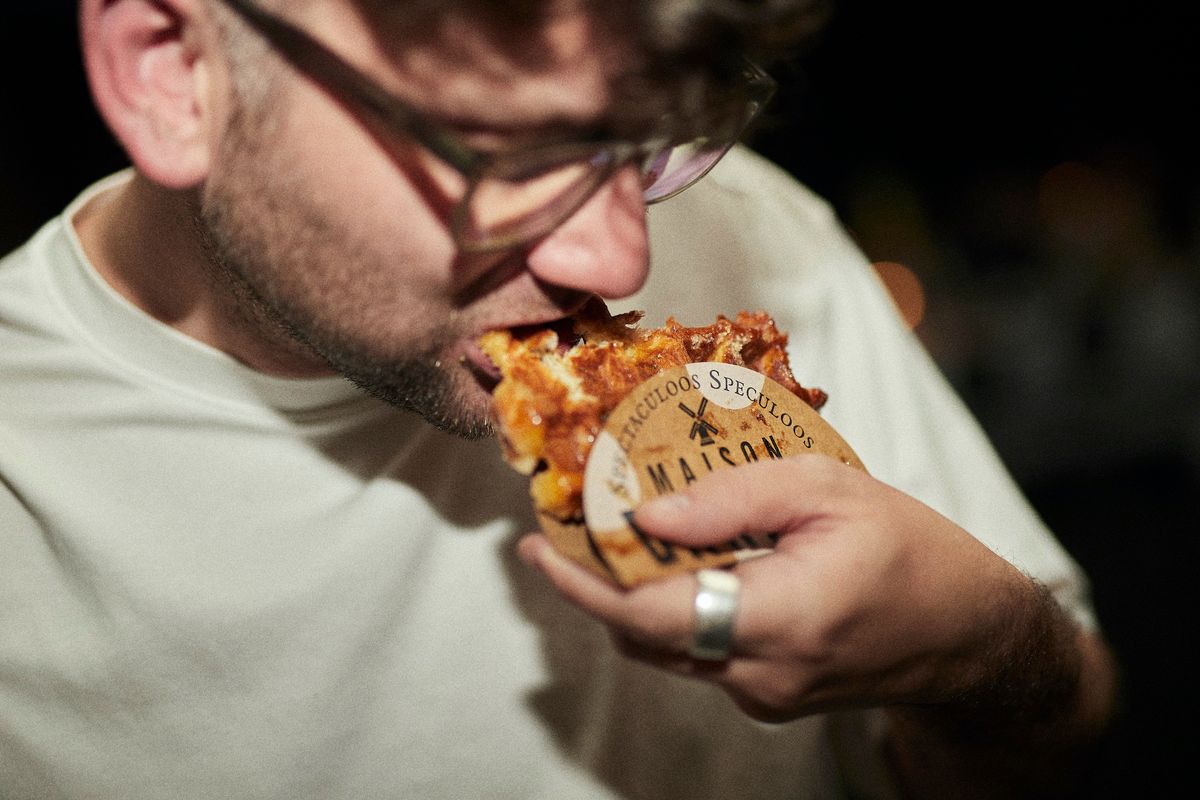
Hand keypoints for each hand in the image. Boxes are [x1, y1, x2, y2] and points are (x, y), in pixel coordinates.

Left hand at [518, 454, 1038, 722]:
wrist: (968, 633)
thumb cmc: (910, 550)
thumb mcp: (828, 490)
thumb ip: (734, 497)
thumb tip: (648, 514)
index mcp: (779, 618)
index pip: (649, 614)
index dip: (583, 583)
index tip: (539, 546)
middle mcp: (760, 674)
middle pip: (643, 633)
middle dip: (594, 582)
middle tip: (567, 527)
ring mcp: (762, 695)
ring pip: (664, 646)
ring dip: (629, 595)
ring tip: (612, 537)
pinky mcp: (766, 696)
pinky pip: (696, 652)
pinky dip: (670, 609)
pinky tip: (675, 562)